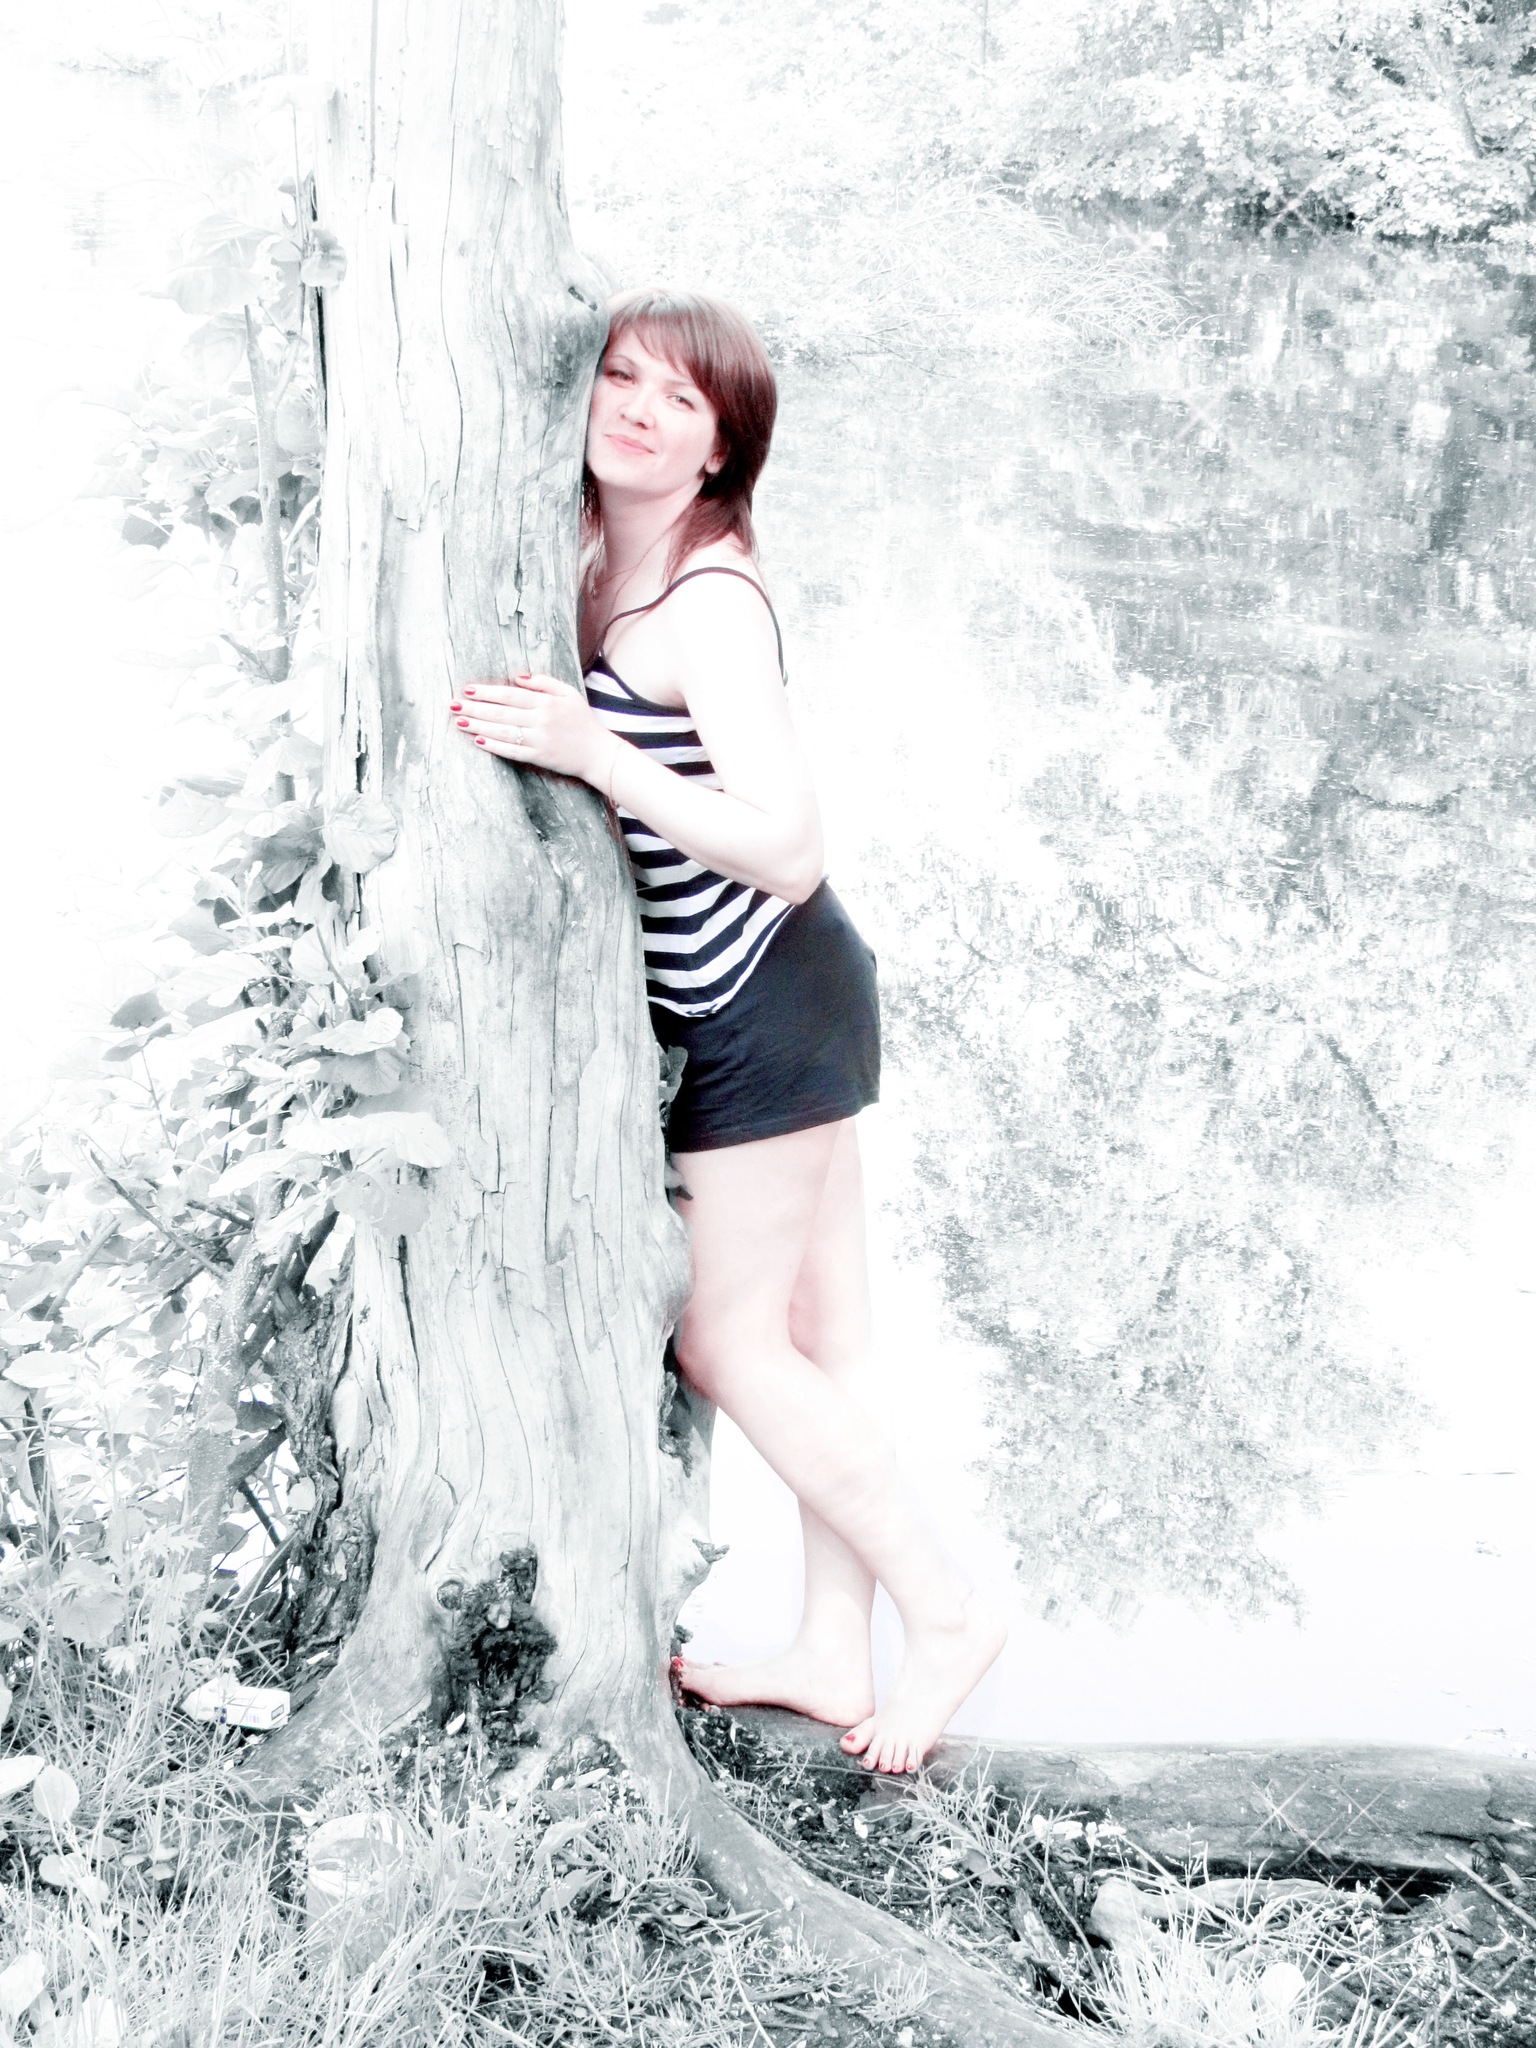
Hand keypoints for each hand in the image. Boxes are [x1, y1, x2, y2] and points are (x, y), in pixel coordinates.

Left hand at [448, 671, 617, 784]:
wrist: (598, 753)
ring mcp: (539, 739)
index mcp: (547, 702)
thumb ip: (544, 682)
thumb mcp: (568, 693)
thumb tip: (518, 677)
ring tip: (459, 720)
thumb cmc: (582, 721)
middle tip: (453, 704)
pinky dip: (494, 745)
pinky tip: (478, 740)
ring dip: (478, 725)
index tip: (468, 689)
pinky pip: (512, 751)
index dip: (487, 692)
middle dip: (475, 707)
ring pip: (502, 731)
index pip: (510, 695)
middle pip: (501, 712)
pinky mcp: (539, 757)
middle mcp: (541, 720)